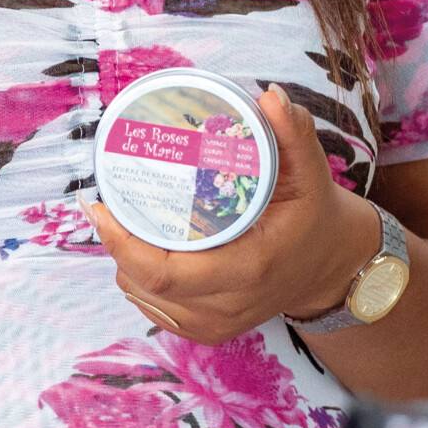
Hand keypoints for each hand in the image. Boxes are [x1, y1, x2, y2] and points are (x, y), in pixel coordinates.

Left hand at [87, 85, 382, 344]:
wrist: (331, 268)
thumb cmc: (316, 217)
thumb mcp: (312, 174)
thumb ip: (294, 135)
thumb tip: (270, 96)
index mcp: (246, 269)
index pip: (161, 271)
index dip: (119, 242)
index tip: (97, 206)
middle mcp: (227, 305)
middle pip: (142, 282)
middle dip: (114, 243)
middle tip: (102, 202)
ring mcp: (215, 324)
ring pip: (141, 295)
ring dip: (124, 261)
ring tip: (118, 220)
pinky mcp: (208, 331)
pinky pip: (154, 308)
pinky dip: (138, 280)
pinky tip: (137, 249)